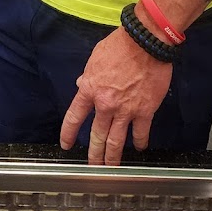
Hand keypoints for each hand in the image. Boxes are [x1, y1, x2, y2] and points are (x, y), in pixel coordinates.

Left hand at [60, 28, 172, 165]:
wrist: (145, 42)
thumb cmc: (119, 45)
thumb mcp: (95, 57)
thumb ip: (88, 75)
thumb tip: (81, 84)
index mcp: (90, 89)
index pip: (74, 117)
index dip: (68, 134)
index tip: (66, 145)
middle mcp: (105, 104)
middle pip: (96, 136)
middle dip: (93, 155)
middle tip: (92, 167)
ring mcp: (126, 110)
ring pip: (116, 141)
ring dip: (113, 158)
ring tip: (111, 168)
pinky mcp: (145, 111)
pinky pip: (140, 133)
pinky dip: (139, 143)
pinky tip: (139, 147)